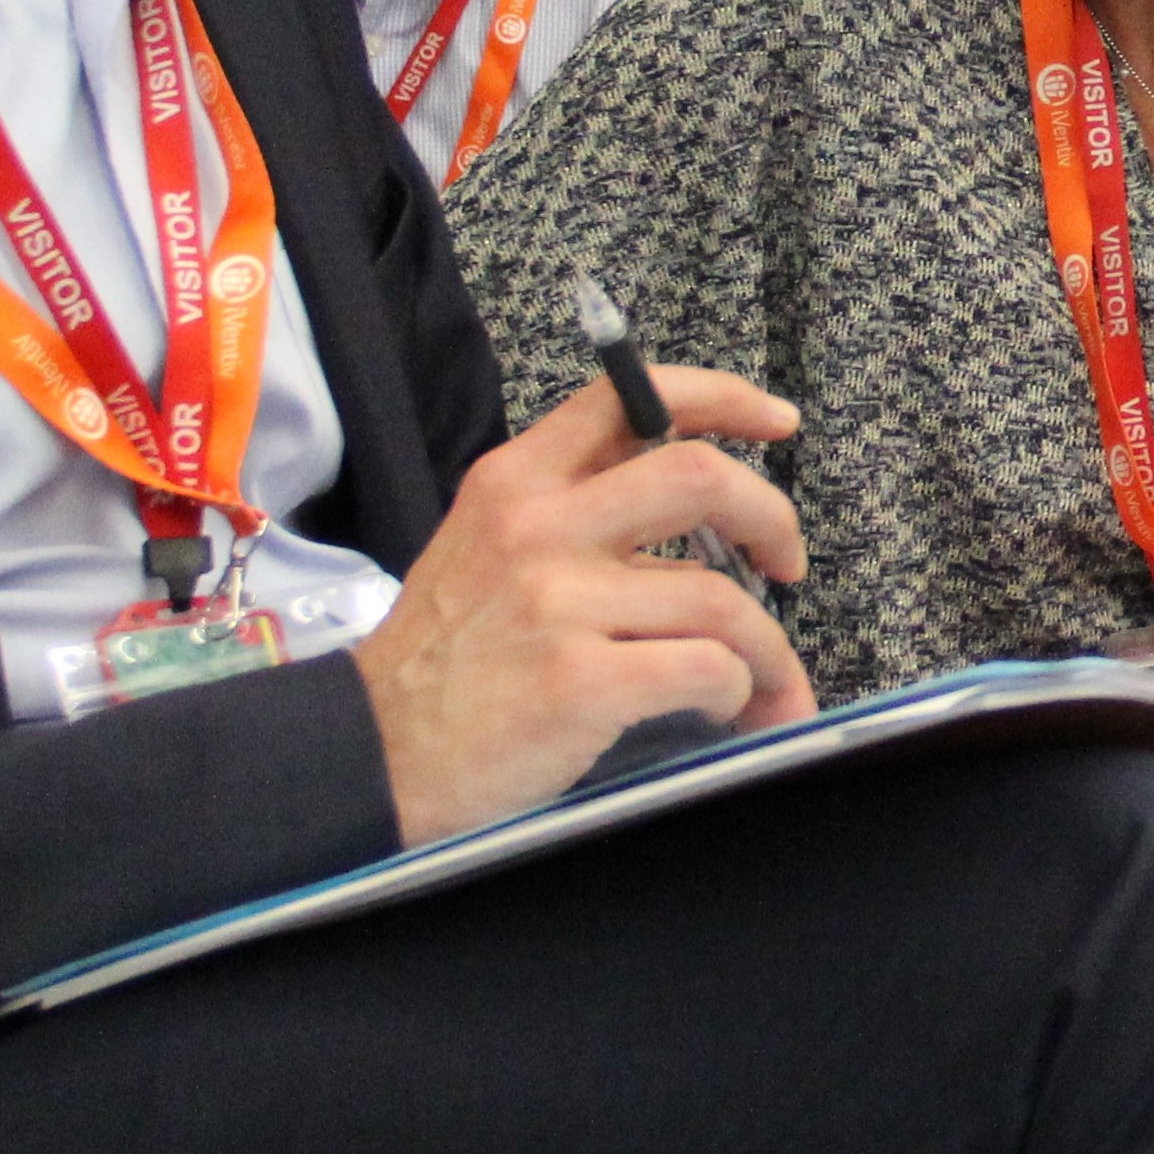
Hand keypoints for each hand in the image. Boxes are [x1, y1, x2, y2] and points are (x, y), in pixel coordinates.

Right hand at [355, 369, 810, 844]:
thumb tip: (697, 525)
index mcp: (516, 481)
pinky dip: (738, 693)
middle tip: (786, 565)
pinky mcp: (579, 681)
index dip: (725, 399)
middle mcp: (537, 526)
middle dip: (773, 519)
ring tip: (768, 683)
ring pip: (721, 600)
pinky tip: (720, 710)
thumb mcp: (483, 548)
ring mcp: (557, 603)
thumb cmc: (440, 661)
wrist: (367, 755)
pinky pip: (708, 670)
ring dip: (768, 649)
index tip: (777, 420)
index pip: (633, 399)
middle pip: (701, 480)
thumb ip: (574, 517)